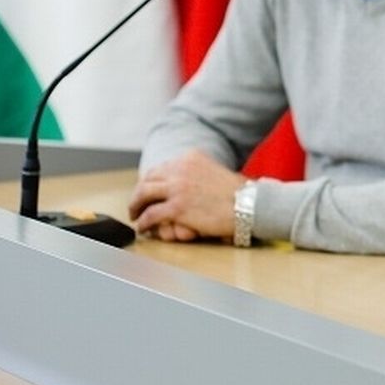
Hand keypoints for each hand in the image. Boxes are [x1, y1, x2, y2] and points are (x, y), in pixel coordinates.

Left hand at [128, 150, 245, 240]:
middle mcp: (181, 168)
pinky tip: (143, 227)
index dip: (152, 181)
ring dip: (136, 205)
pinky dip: (144, 222)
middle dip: (139, 192)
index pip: (162, 167)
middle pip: (149, 179)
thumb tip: (187, 186)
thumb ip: (198, 173)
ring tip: (135, 214)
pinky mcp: (177, 208)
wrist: (250, 204)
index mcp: (190, 157)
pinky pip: (151, 215)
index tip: (149, 189)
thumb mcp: (215, 171)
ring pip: (144, 194)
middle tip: (137, 203)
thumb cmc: (240, 193)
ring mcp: (177, 187)